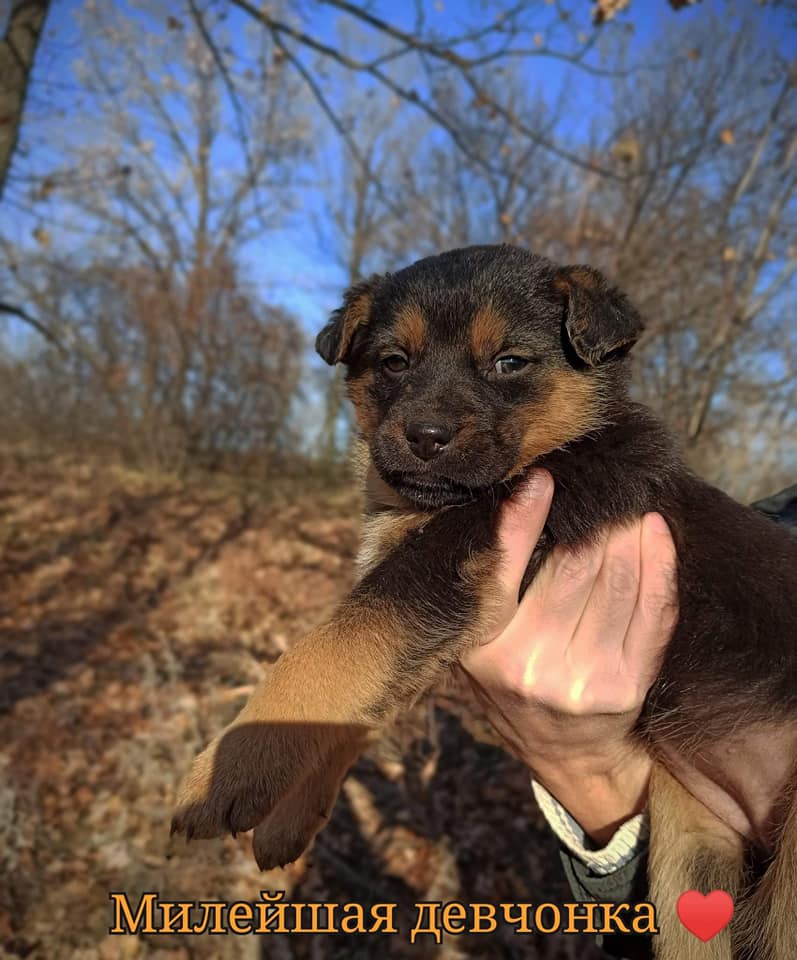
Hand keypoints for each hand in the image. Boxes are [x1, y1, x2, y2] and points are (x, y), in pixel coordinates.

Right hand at [459, 469, 677, 844]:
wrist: (562, 752)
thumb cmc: (514, 680)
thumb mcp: (479, 640)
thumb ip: (488, 586)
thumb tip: (514, 502)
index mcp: (485, 649)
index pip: (503, 569)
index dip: (522, 518)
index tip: (542, 479)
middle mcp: (531, 665)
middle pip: (573, 568)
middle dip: (593, 522)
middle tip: (601, 494)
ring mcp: (584, 678)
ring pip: (618, 582)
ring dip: (628, 535)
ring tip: (627, 509)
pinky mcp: (628, 684)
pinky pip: (653, 610)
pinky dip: (659, 564)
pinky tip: (655, 535)